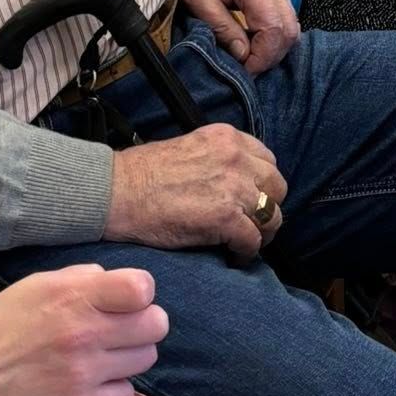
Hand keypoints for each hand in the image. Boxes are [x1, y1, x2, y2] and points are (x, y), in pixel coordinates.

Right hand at [0, 266, 169, 395]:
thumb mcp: (35, 285)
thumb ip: (81, 279)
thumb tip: (115, 283)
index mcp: (72, 295)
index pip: (142, 288)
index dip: (140, 293)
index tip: (126, 300)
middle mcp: (83, 333)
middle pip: (156, 325)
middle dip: (142, 324)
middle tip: (120, 330)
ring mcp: (83, 375)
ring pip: (146, 360)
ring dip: (129, 356)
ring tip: (102, 356)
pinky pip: (126, 395)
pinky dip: (113, 389)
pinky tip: (90, 383)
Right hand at [105, 126, 286, 258]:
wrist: (118, 192)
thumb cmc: (142, 174)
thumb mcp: (190, 147)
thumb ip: (216, 159)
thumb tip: (230, 181)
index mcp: (227, 138)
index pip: (267, 160)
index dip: (262, 184)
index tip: (252, 199)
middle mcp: (236, 158)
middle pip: (277, 186)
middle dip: (268, 207)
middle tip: (253, 224)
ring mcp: (234, 188)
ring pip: (272, 216)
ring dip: (261, 232)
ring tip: (244, 243)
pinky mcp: (226, 218)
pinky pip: (253, 241)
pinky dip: (245, 253)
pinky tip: (231, 257)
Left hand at [167, 0, 298, 76]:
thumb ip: (219, 25)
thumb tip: (242, 54)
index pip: (274, 26)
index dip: (262, 55)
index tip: (243, 68)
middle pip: (289, 28)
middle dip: (271, 55)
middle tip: (247, 67)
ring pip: (291, 25)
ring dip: (274, 47)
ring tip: (249, 57)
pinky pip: (284, 17)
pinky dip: (274, 36)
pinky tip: (254, 42)